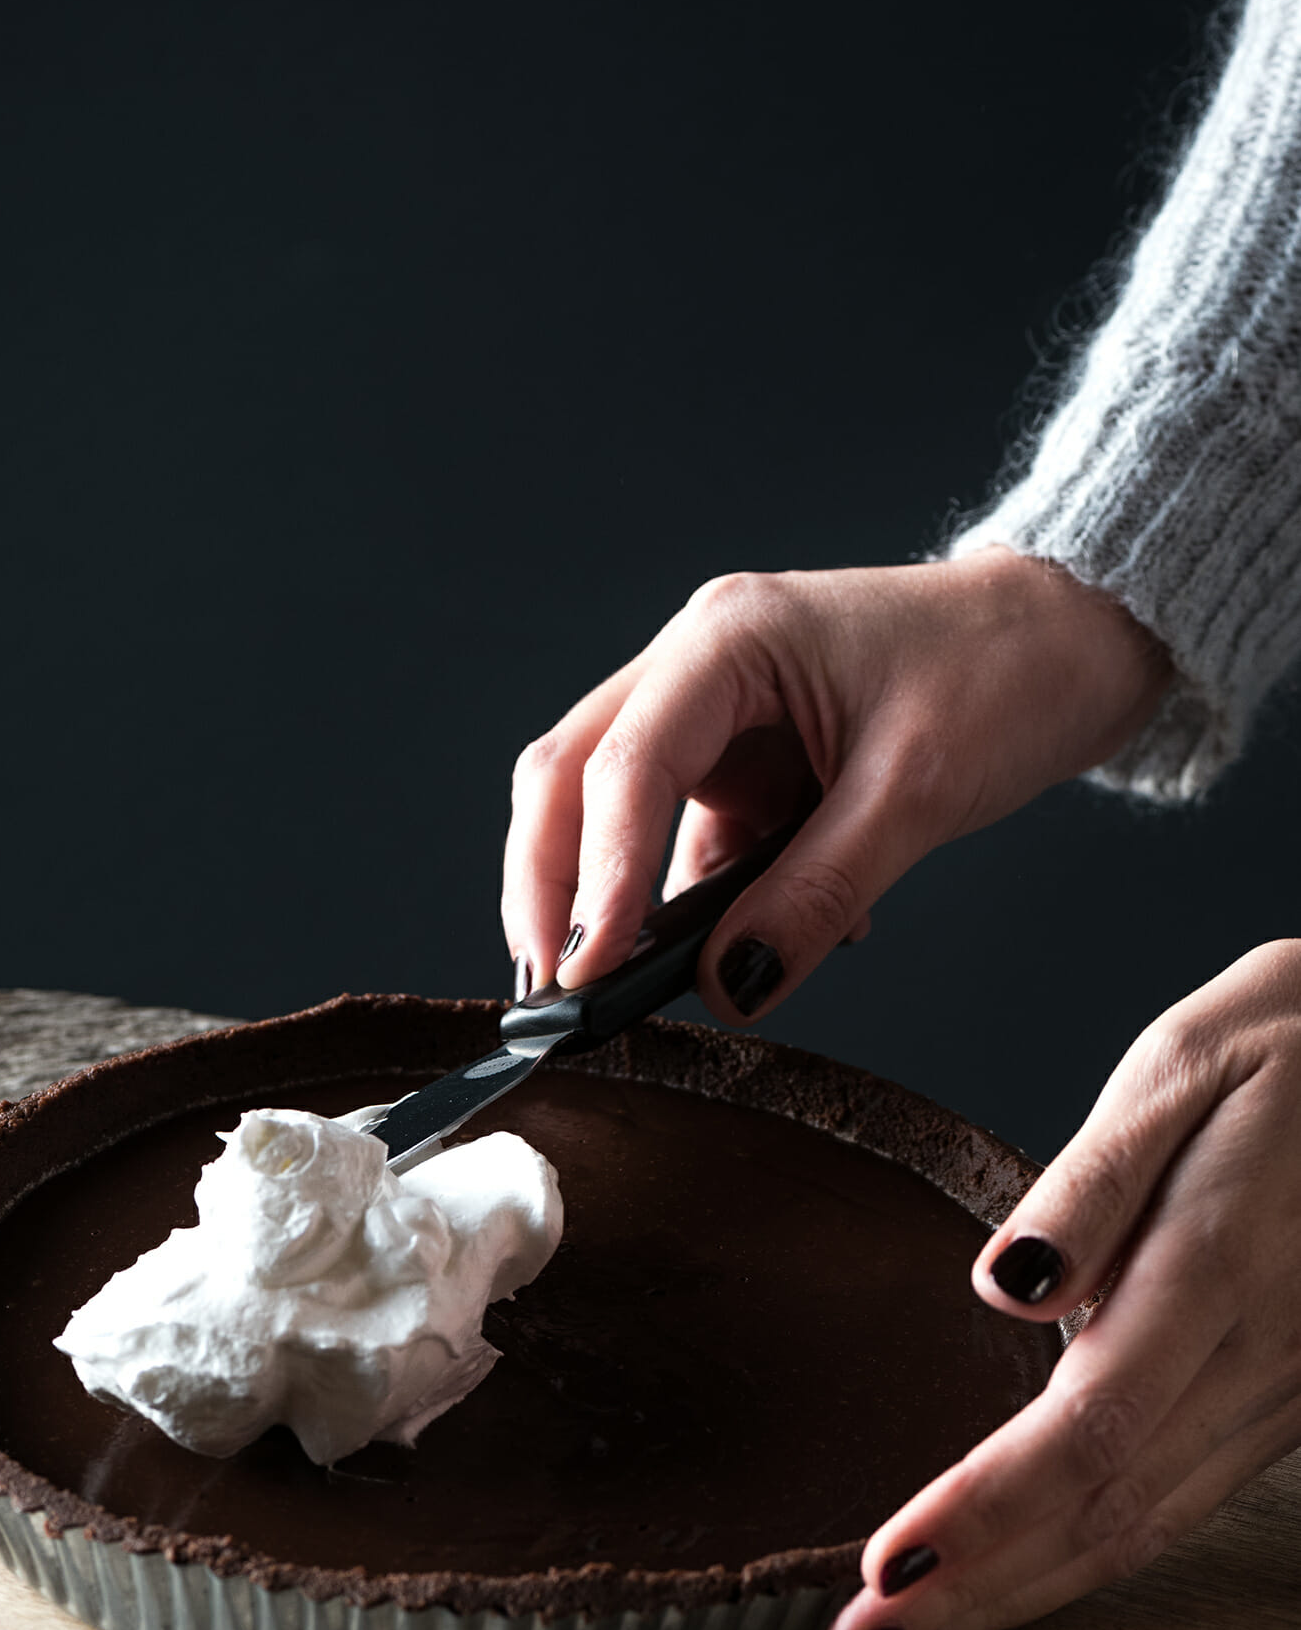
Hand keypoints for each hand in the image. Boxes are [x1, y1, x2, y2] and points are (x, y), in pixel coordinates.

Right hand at [501, 549, 1170, 1013]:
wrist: (1076, 635)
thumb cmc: (1008, 668)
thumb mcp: (917, 792)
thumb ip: (818, 892)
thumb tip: (732, 986)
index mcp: (727, 640)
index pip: (622, 766)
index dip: (595, 878)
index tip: (587, 973)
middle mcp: (698, 669)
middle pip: (573, 782)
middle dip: (554, 892)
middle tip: (558, 994)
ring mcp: (716, 721)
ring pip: (613, 819)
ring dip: (621, 907)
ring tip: (640, 990)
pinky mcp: (745, 769)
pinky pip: (690, 851)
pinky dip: (705, 911)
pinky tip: (760, 948)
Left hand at [824, 942, 1300, 1629]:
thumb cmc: (1292, 1047)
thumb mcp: (1182, 1066)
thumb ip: (1091, 1185)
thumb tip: (1008, 1286)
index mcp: (1218, 1266)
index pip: (1087, 1425)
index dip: (987, 1509)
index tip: (890, 1564)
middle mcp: (1262, 1354)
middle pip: (1106, 1507)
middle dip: (977, 1590)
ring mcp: (1285, 1392)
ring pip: (1145, 1526)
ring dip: (1022, 1597)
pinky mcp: (1287, 1403)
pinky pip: (1181, 1505)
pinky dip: (1087, 1562)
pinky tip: (1012, 1587)